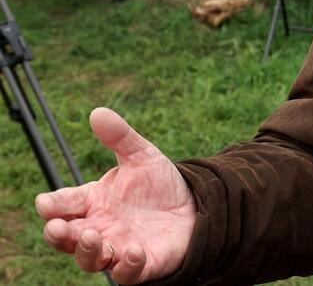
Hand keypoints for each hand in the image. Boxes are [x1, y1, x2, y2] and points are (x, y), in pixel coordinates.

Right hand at [35, 107, 195, 283]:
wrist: (196, 204)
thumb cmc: (160, 185)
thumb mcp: (142, 156)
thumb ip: (120, 137)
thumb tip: (98, 112)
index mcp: (93, 202)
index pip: (62, 206)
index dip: (52, 206)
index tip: (46, 203)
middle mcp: (100, 228)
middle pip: (67, 238)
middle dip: (58, 234)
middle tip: (57, 227)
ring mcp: (119, 248)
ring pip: (91, 259)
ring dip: (87, 251)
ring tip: (93, 236)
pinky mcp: (144, 264)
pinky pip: (128, 273)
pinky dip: (128, 266)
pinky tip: (134, 251)